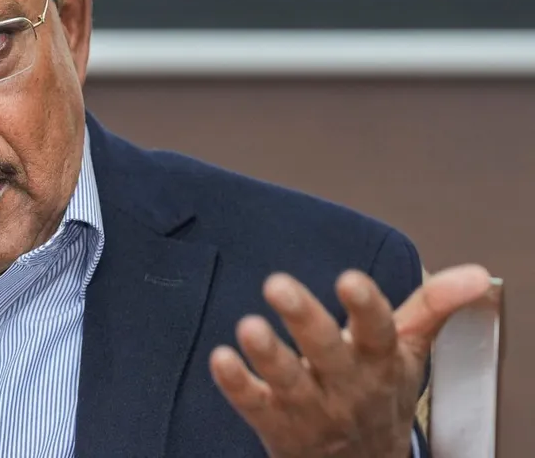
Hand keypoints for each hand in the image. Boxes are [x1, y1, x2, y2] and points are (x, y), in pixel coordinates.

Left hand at [210, 264, 492, 457]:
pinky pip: (253, 405)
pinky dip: (236, 385)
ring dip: (268, 355)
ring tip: (248, 326)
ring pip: (288, 381)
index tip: (349, 279)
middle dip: (304, 319)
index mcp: (380, 362)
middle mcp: (346, 386)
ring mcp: (309, 407)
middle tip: (276, 284)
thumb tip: (478, 273)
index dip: (365, 306)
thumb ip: (432, 307)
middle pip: (327, 351)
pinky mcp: (275, 423)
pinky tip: (220, 360)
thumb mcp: (408, 352)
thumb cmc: (379, 393)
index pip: (378, 332)